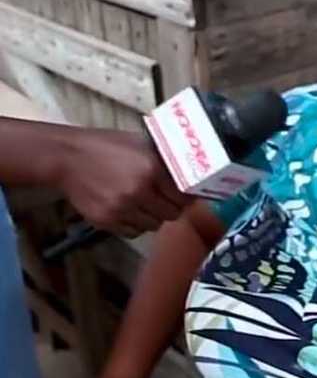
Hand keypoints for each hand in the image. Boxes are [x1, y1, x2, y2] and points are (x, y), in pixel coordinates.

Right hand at [54, 128, 192, 237]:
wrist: (67, 158)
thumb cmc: (106, 147)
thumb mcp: (141, 145)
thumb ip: (164, 161)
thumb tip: (189, 176)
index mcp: (152, 169)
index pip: (184, 196)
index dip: (188, 198)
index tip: (187, 197)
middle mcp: (139, 191)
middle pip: (172, 214)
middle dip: (173, 208)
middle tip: (167, 202)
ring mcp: (121, 208)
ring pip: (154, 225)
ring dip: (154, 217)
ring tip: (145, 205)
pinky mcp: (106, 220)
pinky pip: (133, 232)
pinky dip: (135, 225)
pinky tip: (130, 211)